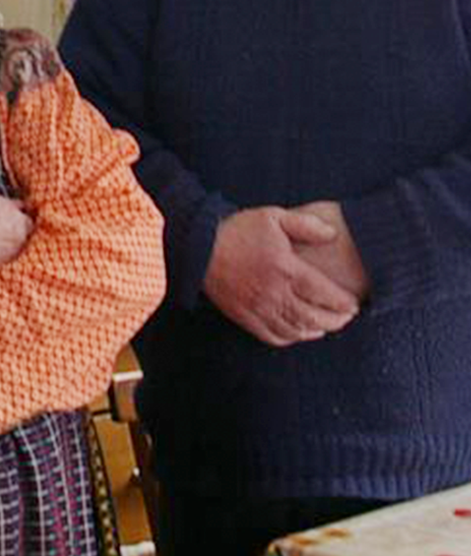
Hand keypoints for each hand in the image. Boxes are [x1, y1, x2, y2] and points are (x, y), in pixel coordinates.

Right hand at [203, 207, 360, 346]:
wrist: (199, 248)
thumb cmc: (237, 230)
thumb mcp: (274, 217)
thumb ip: (306, 225)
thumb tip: (333, 235)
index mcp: (286, 269)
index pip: (325, 294)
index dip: (344, 303)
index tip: (355, 304)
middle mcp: (274, 293)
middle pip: (314, 317)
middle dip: (336, 321)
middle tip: (346, 318)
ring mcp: (259, 308)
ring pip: (296, 330)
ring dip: (315, 331)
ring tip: (326, 326)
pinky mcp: (245, 316)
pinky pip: (273, 336)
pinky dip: (291, 337)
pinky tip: (299, 332)